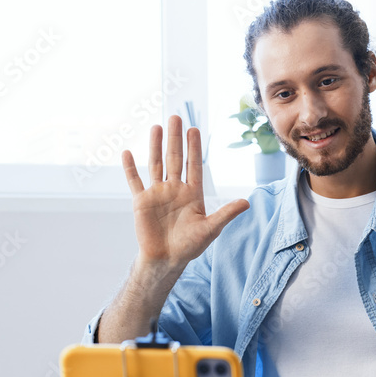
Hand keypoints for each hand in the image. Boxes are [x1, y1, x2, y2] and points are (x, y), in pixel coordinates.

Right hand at [123, 115, 249, 270]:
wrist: (166, 260)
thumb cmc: (189, 246)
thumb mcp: (210, 229)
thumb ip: (226, 213)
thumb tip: (247, 202)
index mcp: (192, 193)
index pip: (194, 165)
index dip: (194, 147)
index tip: (194, 129)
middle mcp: (175, 189)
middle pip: (175, 158)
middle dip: (176, 138)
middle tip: (176, 116)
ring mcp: (157, 194)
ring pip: (156, 164)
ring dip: (155, 146)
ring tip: (156, 126)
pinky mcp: (141, 201)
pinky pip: (135, 181)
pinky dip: (130, 168)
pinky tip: (127, 152)